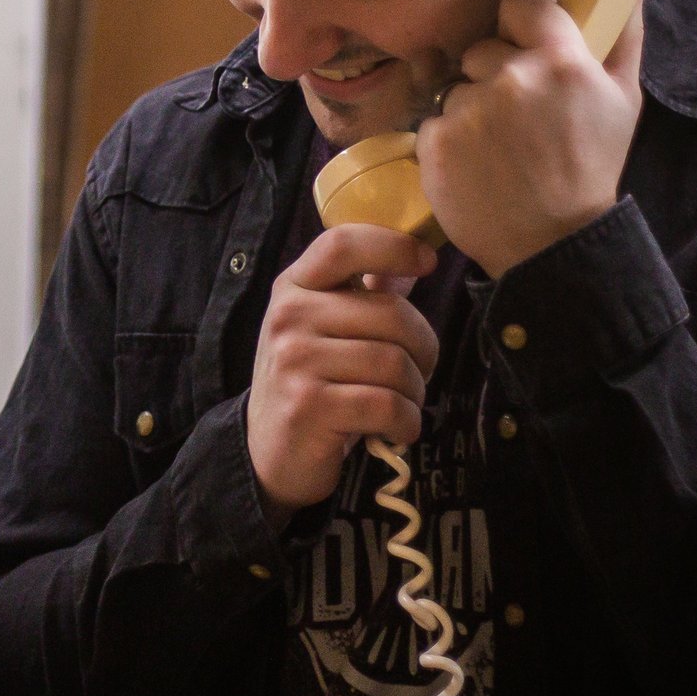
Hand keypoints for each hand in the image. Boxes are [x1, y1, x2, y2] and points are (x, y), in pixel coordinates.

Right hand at [246, 224, 438, 519]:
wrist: (268, 452)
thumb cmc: (311, 383)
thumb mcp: (322, 328)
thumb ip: (361, 295)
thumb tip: (417, 259)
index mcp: (294, 287)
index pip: (342, 244)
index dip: (393, 246)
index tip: (428, 262)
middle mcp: (288, 316)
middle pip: (392, 313)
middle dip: (425, 349)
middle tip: (419, 371)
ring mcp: (294, 361)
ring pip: (395, 363)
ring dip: (415, 392)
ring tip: (403, 403)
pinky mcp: (308, 407)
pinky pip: (387, 405)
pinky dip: (406, 423)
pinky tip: (397, 429)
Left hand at [416, 0, 643, 277]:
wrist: (551, 242)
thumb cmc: (592, 166)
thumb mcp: (625, 98)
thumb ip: (624, 31)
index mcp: (561, 60)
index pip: (518, 2)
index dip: (518, 23)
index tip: (525, 44)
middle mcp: (512, 78)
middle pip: (481, 47)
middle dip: (494, 72)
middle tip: (517, 113)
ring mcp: (469, 110)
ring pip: (456, 85)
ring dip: (470, 108)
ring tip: (498, 145)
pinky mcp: (436, 141)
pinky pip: (434, 120)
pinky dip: (448, 139)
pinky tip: (475, 164)